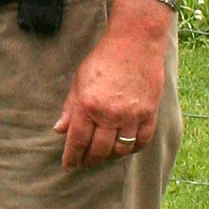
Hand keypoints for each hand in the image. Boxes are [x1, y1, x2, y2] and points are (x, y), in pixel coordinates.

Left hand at [53, 19, 167, 168]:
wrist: (135, 43)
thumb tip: (59, 129)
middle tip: (84, 162)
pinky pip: (141, 141)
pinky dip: (132, 149)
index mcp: (88, 104)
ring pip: (120, 150)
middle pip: (98, 150)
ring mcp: (131, 115)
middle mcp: (109, 113)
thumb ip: (70, 107)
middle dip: (89, 160)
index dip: (72, 156)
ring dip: (110, 156)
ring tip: (103, 155)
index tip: (68, 165)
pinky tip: (125, 147)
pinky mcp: (149, 114)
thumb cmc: (103, 59)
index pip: (77, 140)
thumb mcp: (79, 80)